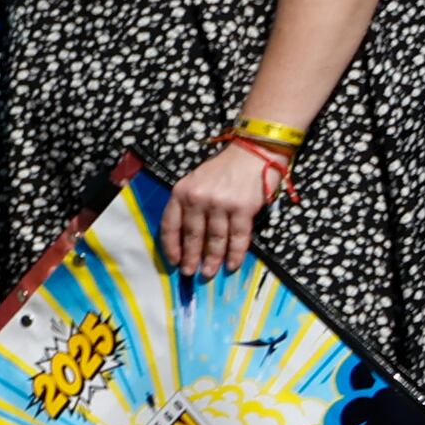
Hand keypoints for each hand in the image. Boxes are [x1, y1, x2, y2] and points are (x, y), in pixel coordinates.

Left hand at [162, 140, 281, 276]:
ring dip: (212, 260)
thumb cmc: (224, 168)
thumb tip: (186, 236)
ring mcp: (221, 204)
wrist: (253, 151)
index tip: (173, 261)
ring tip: (209, 273)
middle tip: (189, 273)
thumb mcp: (196, 181)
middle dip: (190, 258)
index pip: (170, 225)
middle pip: (192, 236)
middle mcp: (199, 199)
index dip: (171, 246)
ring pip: (215, 240)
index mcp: (182, 192)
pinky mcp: (243, 208)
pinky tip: (231, 265)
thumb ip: (189, 203)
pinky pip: (238, 237)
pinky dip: (235, 253)